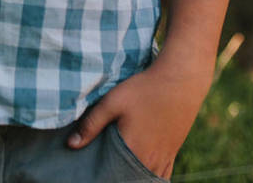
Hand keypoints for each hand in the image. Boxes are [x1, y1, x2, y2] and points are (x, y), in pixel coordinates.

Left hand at [66, 57, 212, 178]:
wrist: (180, 80)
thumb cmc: (144, 89)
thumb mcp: (112, 102)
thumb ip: (91, 124)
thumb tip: (71, 145)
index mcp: (134, 151)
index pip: (114, 177)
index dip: (103, 175)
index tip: (92, 172)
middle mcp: (151, 160)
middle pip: (129, 180)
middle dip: (116, 177)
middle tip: (102, 169)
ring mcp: (165, 158)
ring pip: (145, 179)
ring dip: (131, 177)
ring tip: (116, 170)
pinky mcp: (172, 152)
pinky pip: (161, 175)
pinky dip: (148, 176)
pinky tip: (137, 171)